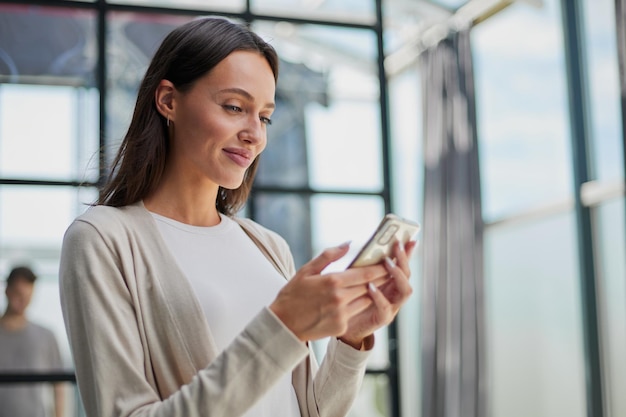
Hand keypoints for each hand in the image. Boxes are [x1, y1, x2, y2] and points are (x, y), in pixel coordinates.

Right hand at [269, 243, 387, 341]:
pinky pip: (356, 313)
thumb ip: (329, 256)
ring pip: (366, 300)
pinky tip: (356, 300)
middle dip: (381, 278)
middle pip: (370, 286)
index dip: (380, 267)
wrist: (283, 325)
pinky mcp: (341, 327)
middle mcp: (340, 299)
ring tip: (376, 283)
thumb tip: (348, 244)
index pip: (365, 273)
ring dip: (371, 292)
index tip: (390, 261)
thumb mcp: (306, 271)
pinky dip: (357, 305)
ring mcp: (342, 314)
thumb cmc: (292, 295)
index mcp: (332, 282)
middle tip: (389, 270)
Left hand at [339, 240, 416, 347]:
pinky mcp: (382, 318)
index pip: (403, 264)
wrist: (339, 323)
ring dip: (398, 275)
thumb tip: (356, 243)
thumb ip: (361, 264)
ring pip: (405, 290)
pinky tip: (370, 286)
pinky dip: (379, 296)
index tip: (408, 238)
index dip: (407, 252)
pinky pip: (386, 307)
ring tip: (387, 263)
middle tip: (396, 245)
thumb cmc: (348, 297)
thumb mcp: (355, 277)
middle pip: (407, 274)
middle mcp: (394, 293)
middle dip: (404, 259)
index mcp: (389, 282)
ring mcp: (391, 306)